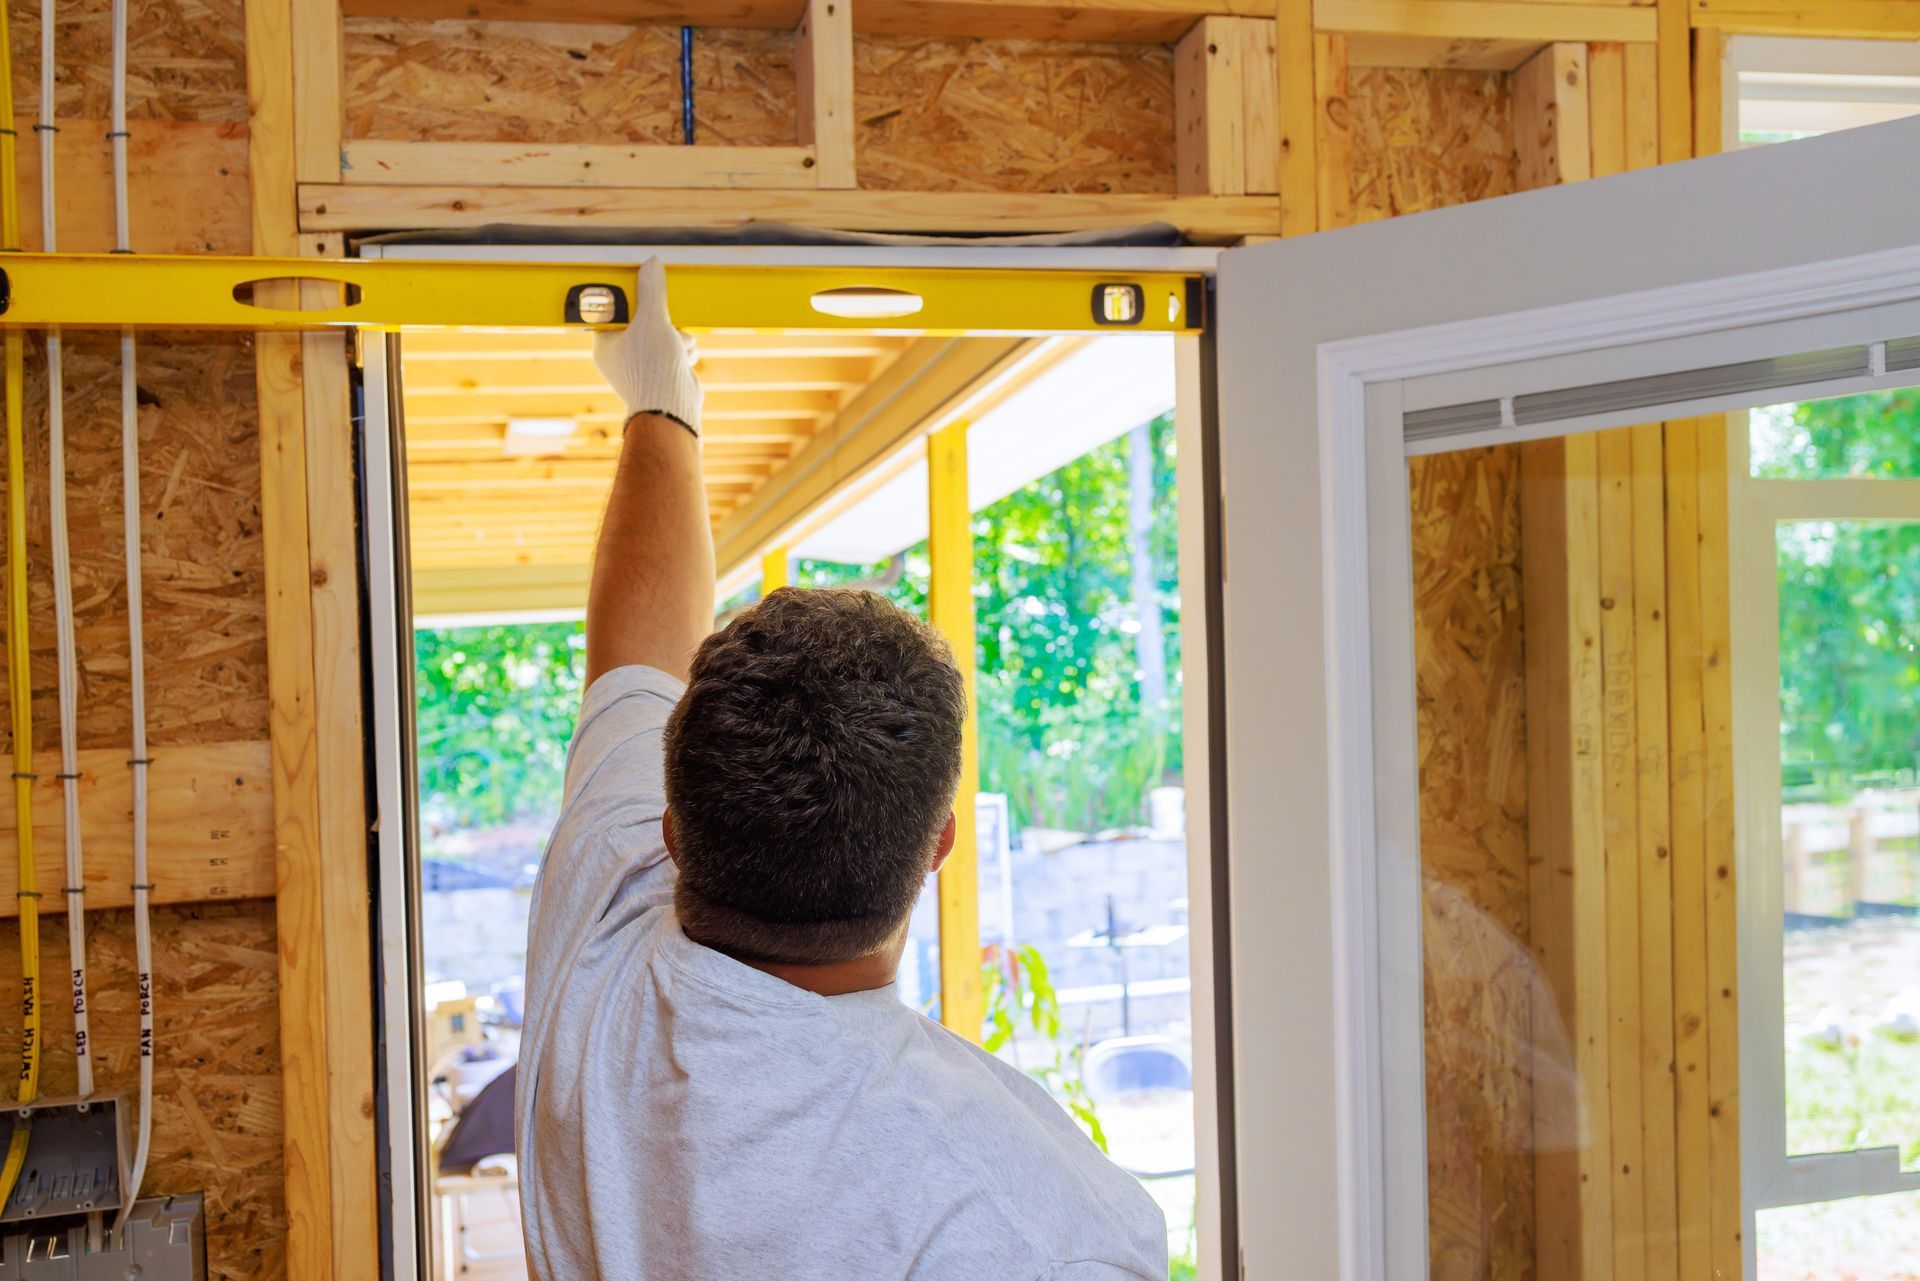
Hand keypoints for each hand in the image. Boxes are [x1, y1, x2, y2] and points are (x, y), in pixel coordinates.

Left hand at [592, 259, 702, 436]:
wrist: (672, 408)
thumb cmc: (653, 367)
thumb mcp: (653, 320)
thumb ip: (652, 290)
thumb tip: (652, 262)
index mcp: (605, 343)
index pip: (614, 309)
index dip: (631, 298)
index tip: (642, 288)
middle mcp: (618, 355)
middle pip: (641, 320)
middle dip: (661, 320)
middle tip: (665, 320)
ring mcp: (639, 366)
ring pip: (660, 334)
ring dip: (674, 334)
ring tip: (677, 343)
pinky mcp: (658, 373)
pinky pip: (670, 350)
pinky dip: (681, 349)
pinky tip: (685, 354)